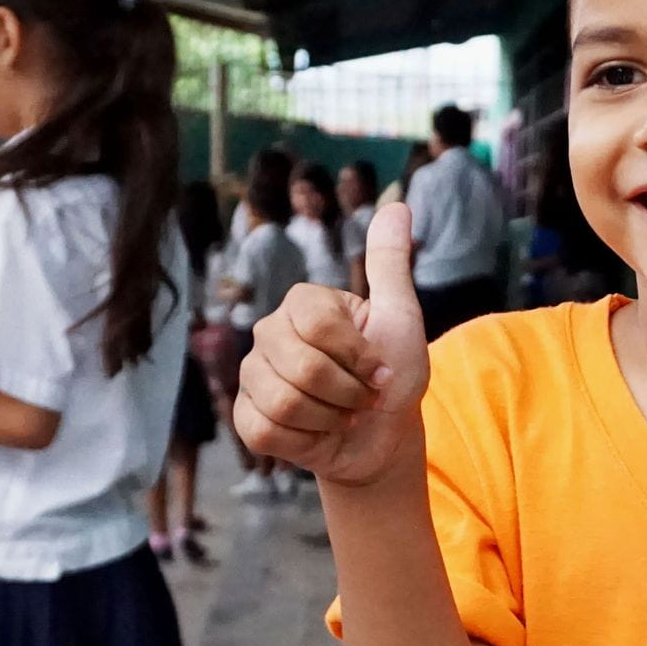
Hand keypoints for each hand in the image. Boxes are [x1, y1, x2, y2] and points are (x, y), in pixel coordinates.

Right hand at [233, 202, 427, 487]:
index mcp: (302, 304)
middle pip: (304, 368)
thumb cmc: (393, 376)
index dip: (359, 357)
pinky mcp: (245, 417)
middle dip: (349, 394)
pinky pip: (267, 430)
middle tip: (362, 397)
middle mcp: (269, 332)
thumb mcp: (401, 319)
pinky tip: (316, 433)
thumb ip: (390, 265)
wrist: (381, 438)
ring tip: (341, 415)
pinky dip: (305, 440)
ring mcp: (251, 375)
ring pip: (284, 403)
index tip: (381, 369)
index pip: (319, 326)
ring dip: (330, 420)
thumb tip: (397, 205)